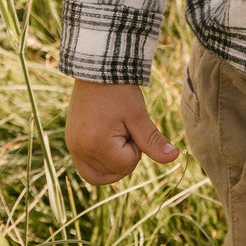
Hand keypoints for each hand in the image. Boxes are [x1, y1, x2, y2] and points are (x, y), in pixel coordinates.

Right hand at [65, 78, 179, 184]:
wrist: (98, 69)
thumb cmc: (120, 91)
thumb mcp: (139, 115)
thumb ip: (153, 141)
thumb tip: (174, 157)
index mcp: (95, 144)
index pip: (126, 166)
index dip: (136, 148)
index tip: (131, 125)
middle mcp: (79, 149)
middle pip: (113, 173)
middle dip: (123, 155)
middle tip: (123, 128)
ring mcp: (72, 146)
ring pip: (98, 176)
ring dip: (112, 161)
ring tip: (116, 135)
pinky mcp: (71, 142)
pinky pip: (85, 168)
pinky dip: (99, 163)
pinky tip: (108, 145)